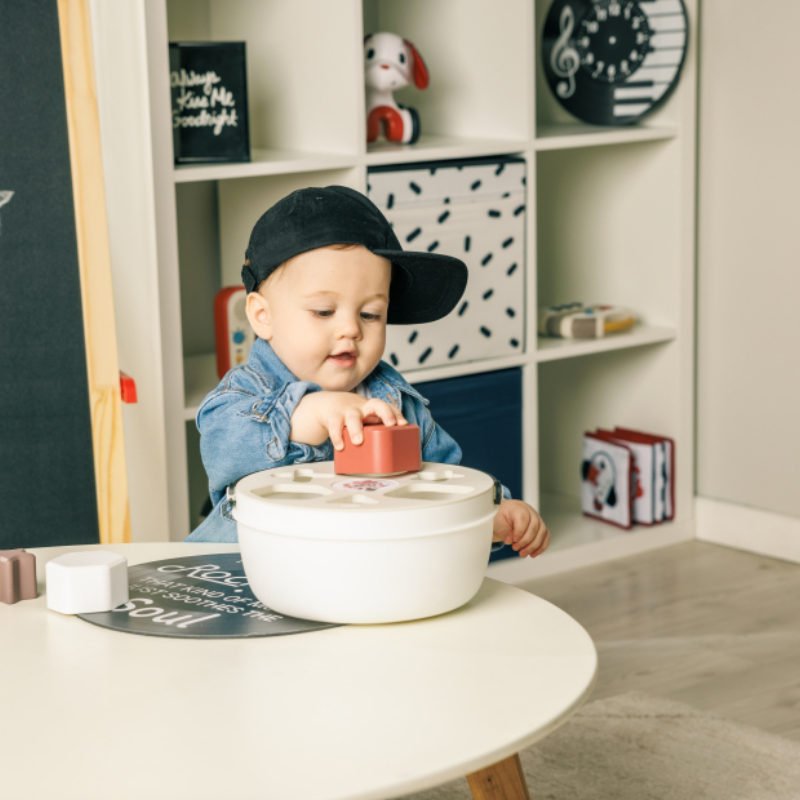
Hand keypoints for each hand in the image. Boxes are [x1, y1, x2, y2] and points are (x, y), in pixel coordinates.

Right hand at [291, 391, 406, 448]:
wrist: (331, 403)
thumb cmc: (356, 414)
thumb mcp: (368, 418)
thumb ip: (378, 429)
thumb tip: (394, 451)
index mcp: (374, 408)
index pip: (389, 407)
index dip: (397, 414)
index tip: (403, 423)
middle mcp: (363, 407)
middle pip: (376, 405)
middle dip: (385, 413)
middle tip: (391, 424)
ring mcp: (349, 411)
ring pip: (353, 417)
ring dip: (356, 429)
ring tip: (358, 441)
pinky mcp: (334, 416)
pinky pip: (335, 425)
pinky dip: (337, 436)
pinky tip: (340, 446)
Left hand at [492, 499, 549, 558]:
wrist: (507, 514)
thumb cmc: (503, 516)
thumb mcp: (497, 521)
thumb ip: (502, 530)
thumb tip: (509, 540)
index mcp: (519, 508)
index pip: (524, 518)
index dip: (519, 531)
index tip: (513, 540)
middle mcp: (531, 512)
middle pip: (534, 527)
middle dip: (525, 541)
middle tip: (515, 548)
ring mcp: (538, 519)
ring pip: (542, 533)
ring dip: (533, 546)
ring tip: (523, 553)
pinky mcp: (541, 527)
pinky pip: (546, 537)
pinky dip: (541, 547)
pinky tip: (533, 554)